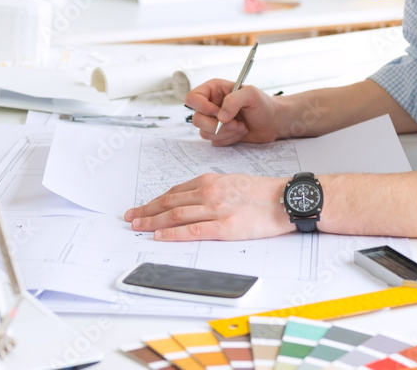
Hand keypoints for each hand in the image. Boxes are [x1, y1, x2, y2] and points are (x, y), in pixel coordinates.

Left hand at [124, 173, 293, 240]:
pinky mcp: (225, 226)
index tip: (142, 207)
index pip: (175, 192)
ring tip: (137, 227)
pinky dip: (172, 234)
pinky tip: (159, 236)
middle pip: (169, 203)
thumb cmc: (263, 192)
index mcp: (210, 181)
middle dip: (146, 210)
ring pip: (175, 215)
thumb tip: (194, 199)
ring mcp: (216, 209)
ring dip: (152, 221)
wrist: (285, 199)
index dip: (155, 201)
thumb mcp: (233, 181)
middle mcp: (209, 192)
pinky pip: (192, 231)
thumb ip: (212, 189)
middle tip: (130, 217)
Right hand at [185, 80, 281, 146]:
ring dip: (225, 133)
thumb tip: (220, 116)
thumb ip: (234, 100)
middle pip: (196, 119)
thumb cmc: (263, 104)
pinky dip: (228, 140)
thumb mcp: (251, 94)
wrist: (273, 122)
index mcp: (213, 90)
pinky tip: (240, 132)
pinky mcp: (218, 134)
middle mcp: (210, 105)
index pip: (193, 98)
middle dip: (217, 125)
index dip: (203, 108)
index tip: (219, 113)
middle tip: (235, 123)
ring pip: (204, 132)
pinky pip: (214, 141)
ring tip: (241, 127)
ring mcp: (213, 120)